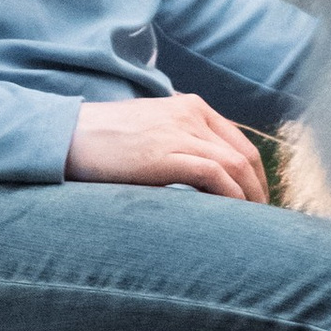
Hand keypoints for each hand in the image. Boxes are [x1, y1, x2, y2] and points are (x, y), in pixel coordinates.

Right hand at [66, 92, 271, 200]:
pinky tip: (233, 216)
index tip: (257, 199)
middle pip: (244, 154)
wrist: (68, 136)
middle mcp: (191, 113)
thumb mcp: (153, 132)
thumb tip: (205, 180)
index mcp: (191, 105)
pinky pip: (214, 175)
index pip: (239, 141)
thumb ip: (180, 144)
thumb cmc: (105, 141)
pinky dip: (231, 197)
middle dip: (258, 188)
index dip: (255, 173)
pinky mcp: (166, 154)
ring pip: (234, 165)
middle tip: (262, 219)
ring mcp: (179, 132)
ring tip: (253, 225)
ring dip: (249, 197)